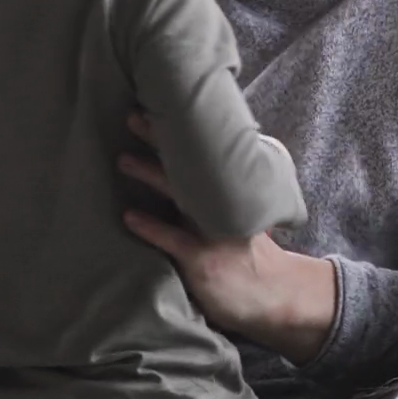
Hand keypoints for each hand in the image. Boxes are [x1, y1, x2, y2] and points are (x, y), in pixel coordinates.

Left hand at [118, 112, 334, 363]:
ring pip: (179, 196)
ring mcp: (213, 231)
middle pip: (189, 164)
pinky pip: (172, 240)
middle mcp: (222, 206)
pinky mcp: (202, 260)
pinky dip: (150, 227)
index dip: (179, 130)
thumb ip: (218, 192)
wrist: (274, 294)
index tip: (156, 105)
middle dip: (161, 139)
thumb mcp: (243, 214)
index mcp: (230, 193)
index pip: (202, 154)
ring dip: (151, 174)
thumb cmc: (246, 253)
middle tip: (134, 116)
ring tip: (123, 160)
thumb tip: (194, 164)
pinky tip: (129, 216)